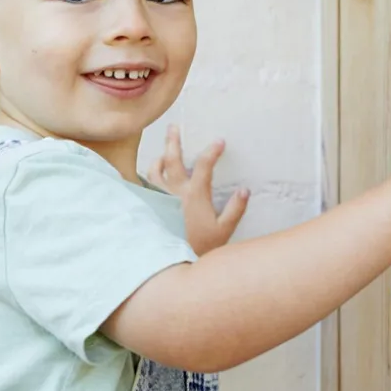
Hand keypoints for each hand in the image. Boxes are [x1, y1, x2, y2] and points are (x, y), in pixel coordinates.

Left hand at [148, 125, 249, 255]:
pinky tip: (150, 179)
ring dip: (158, 158)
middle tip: (173, 127)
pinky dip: (147, 179)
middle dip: (173, 141)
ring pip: (154, 170)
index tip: (219, 141)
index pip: (204, 165)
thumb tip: (245, 190)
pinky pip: (145, 187)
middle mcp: (174, 192)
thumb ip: (235, 209)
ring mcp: (159, 199)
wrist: (170, 263)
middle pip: (172, 159)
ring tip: (162, 153)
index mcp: (194, 194)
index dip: (212, 151)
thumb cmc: (198, 247)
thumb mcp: (223, 231)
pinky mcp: (150, 207)